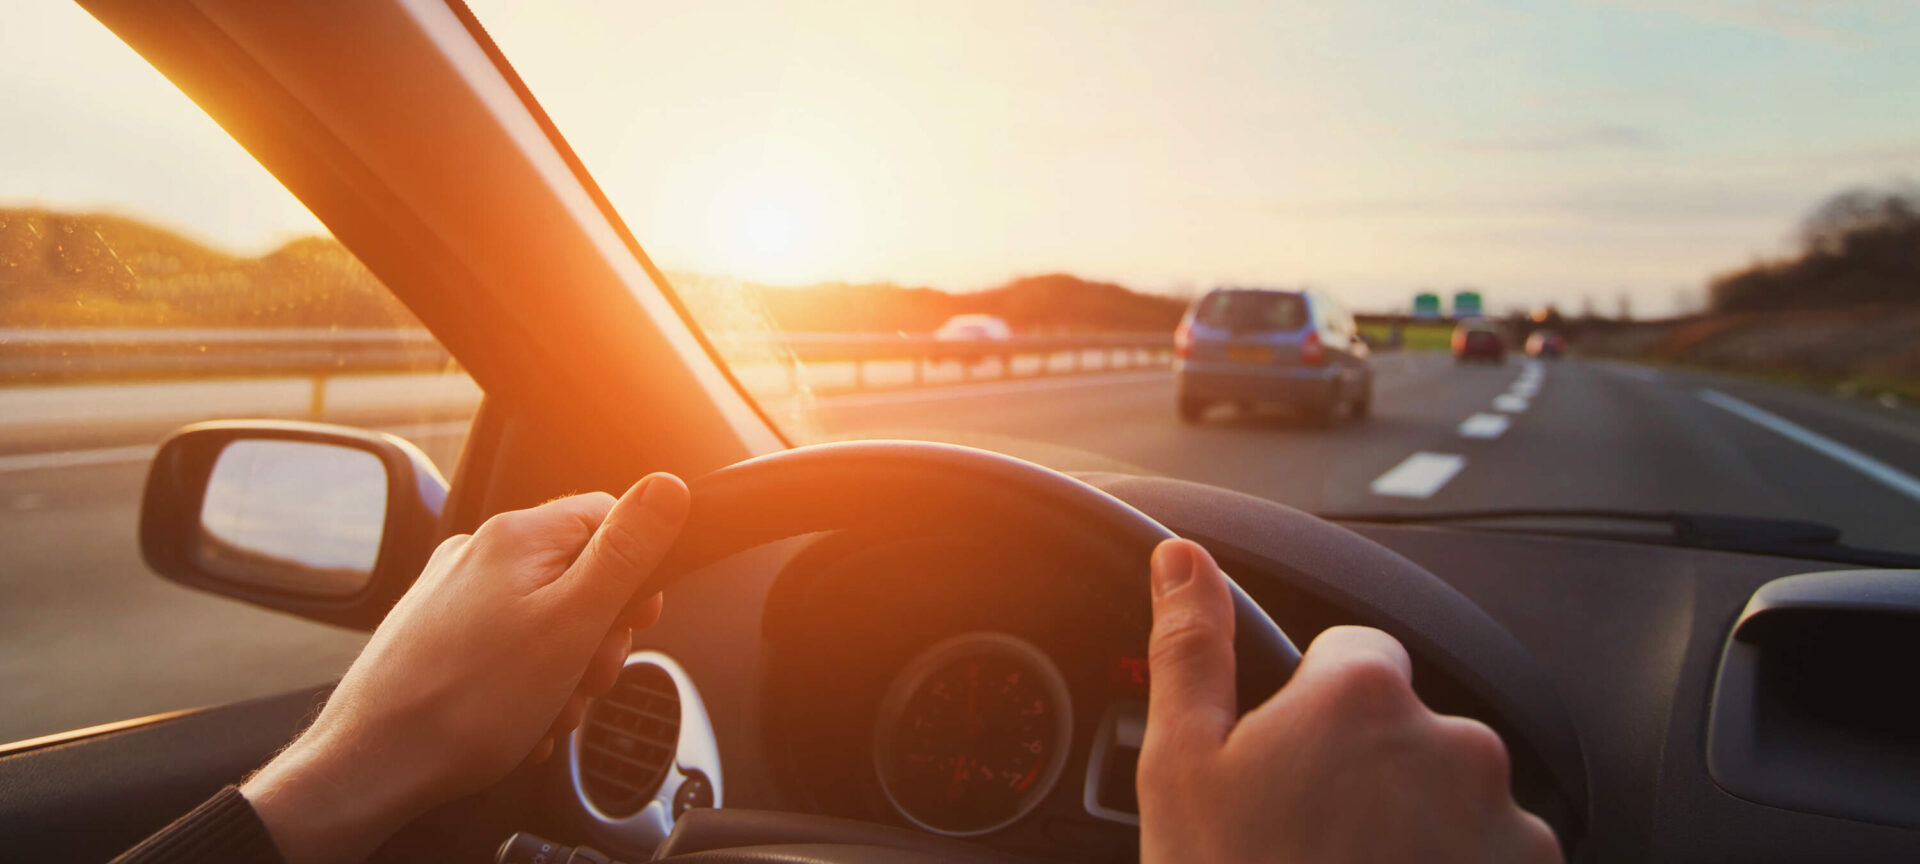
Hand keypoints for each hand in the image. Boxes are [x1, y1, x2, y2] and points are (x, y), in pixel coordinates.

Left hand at [240, 473, 690, 863]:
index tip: (635, 622)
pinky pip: (506, 647)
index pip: (608, 518)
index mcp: (517, 537)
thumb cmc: (468, 702)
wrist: (373, 764)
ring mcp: (452, 593)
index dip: (635, 574)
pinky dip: (524, 683)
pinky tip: (517, 719)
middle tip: (584, 679)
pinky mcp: (435, 633)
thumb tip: (668, 487)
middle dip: (596, 635)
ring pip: (543, 618)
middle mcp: (479, 553)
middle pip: (578, 574)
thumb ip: (625, 552)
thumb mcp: (573, 623)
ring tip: (545, 710)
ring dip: (563, 669)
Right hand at [1137, 539, 1560, 863]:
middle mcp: (1454, 744)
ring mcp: (1505, 824)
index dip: (1311, 707)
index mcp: (1365, 697)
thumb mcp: (1181, 768)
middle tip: (1308, 840)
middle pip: (1409, 729)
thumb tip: (1183, 558)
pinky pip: (1494, 857)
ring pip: (1454, 796)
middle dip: (1368, 771)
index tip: (1286, 767)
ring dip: (1416, 827)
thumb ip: (1193, 647)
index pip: (1354, 655)